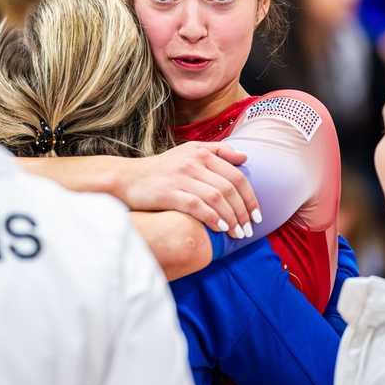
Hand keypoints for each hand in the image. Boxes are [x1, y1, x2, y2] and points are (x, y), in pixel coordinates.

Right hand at [115, 142, 259, 237]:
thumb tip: (245, 157)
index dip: (250, 197)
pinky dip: (212, 218)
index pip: (236, 176)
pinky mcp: (168, 192)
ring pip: (216, 198)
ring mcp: (181, 177)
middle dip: (243, 211)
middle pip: (229, 188)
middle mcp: (193, 162)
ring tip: (237, 233)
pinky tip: (220, 229)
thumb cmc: (161, 168)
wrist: (127, 178)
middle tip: (249, 229)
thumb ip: (218, 151)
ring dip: (231, 218)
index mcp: (201, 152)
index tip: (257, 215)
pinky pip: (197, 206)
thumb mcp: (189, 151)